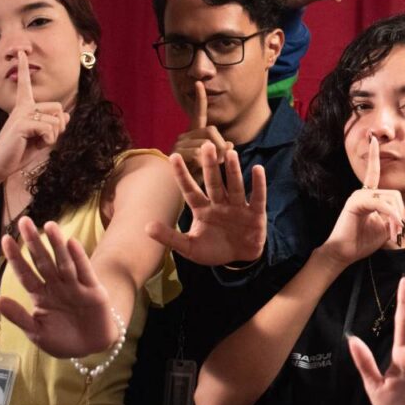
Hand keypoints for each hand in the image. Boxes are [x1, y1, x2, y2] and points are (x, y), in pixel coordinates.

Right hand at [0, 51, 67, 183]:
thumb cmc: (20, 151)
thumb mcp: (42, 138)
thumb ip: (54, 126)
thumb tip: (66, 115)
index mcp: (24, 107)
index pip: (25, 85)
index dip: (24, 68)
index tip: (21, 53)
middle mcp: (22, 107)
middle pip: (58, 108)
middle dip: (59, 126)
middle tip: (43, 138)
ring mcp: (21, 115)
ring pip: (57, 120)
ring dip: (53, 136)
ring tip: (36, 143)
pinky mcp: (22, 124)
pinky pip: (49, 129)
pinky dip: (48, 141)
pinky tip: (34, 145)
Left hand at [0, 217, 119, 357]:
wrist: (90, 349)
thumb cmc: (61, 339)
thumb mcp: (36, 331)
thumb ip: (17, 315)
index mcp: (41, 295)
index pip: (25, 273)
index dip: (16, 257)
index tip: (6, 239)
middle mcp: (57, 287)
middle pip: (43, 261)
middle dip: (34, 242)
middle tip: (25, 221)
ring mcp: (75, 287)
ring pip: (63, 262)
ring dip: (56, 244)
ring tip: (49, 225)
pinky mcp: (93, 291)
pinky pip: (84, 272)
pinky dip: (79, 258)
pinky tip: (71, 243)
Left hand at [146, 142, 265, 265]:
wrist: (239, 259)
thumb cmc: (213, 249)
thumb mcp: (189, 247)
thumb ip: (170, 237)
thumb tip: (146, 227)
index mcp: (202, 210)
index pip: (190, 190)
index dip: (182, 175)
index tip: (173, 157)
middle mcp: (220, 204)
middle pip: (214, 183)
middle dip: (210, 165)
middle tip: (207, 145)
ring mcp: (238, 207)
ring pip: (234, 186)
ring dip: (233, 171)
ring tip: (231, 153)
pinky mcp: (255, 214)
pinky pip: (257, 197)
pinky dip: (258, 184)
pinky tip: (258, 169)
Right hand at [172, 81, 233, 179]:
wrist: (180, 194)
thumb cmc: (201, 178)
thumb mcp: (214, 163)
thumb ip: (223, 151)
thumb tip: (231, 143)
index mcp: (194, 134)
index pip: (199, 114)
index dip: (199, 99)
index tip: (199, 83)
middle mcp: (185, 136)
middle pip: (210, 131)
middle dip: (221, 145)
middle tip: (224, 159)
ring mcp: (179, 144)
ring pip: (205, 143)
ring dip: (214, 157)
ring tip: (210, 168)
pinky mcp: (176, 154)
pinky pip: (196, 154)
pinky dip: (203, 163)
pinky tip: (197, 169)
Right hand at [319, 135, 404, 266]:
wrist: (344, 254)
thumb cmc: (362, 242)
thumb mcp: (388, 229)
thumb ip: (401, 216)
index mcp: (369, 196)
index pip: (373, 172)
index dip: (373, 156)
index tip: (373, 139)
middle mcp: (363, 192)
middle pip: (394, 194)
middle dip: (401, 214)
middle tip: (400, 233)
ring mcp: (358, 196)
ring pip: (390, 198)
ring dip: (397, 218)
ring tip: (395, 235)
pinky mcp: (356, 202)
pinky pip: (381, 203)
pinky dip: (391, 215)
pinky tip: (391, 229)